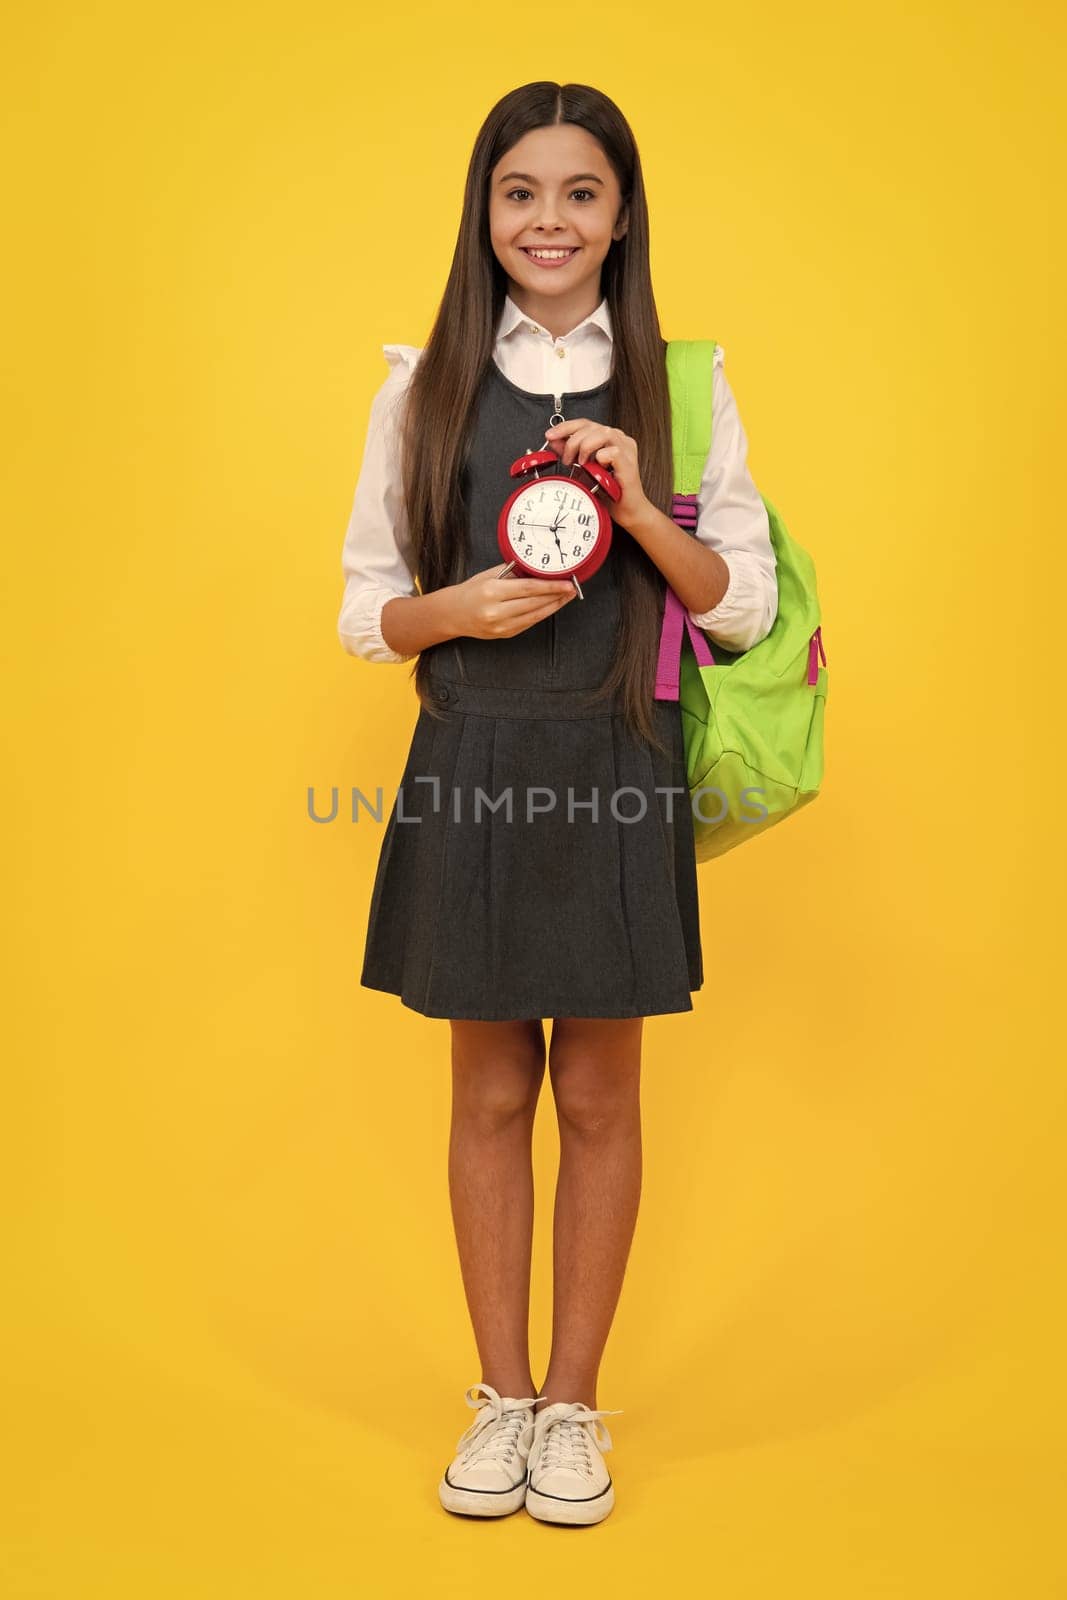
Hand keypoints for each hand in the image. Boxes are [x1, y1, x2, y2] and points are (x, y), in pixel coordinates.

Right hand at [445, 562, 575, 641]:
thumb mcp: (489, 575)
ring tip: (566, 597)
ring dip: (554, 606)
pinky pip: (529, 623)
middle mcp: (496, 611)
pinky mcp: (505, 634)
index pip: (529, 588)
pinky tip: (551, 606)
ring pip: (536, 615)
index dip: (551, 586)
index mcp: (492, 592)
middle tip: (572, 588)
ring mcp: (501, 626)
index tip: (566, 583)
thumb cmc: (471, 591)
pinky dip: (542, 613)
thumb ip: (512, 572)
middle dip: (557, 596)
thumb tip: (537, 567)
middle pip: (535, 603)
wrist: (453, 614)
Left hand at [543, 419, 650, 532]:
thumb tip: (554, 441)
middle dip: (573, 441)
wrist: (626, 510)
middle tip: (567, 459)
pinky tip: (598, 470)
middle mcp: (619, 439)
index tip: (550, 435)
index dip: (565, 427)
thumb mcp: (583, 468)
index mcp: (609, 438)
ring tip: (582, 464)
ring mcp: (626, 448)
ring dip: (585, 448)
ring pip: (602, 433)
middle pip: (591, 426)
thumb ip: (570, 452)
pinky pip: (611, 452)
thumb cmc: (609, 491)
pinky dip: (600, 459)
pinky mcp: (629, 461)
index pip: (585, 423)